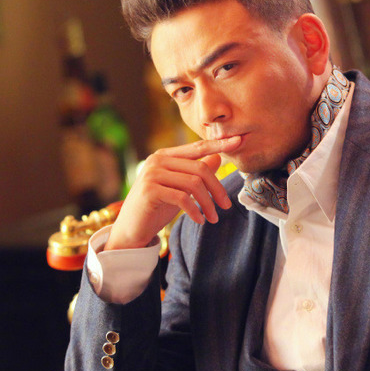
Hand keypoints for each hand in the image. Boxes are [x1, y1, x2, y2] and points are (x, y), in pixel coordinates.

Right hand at [105, 136, 240, 249]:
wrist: (131, 229)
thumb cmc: (157, 207)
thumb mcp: (180, 188)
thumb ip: (196, 172)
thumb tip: (218, 157)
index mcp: (165, 155)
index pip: (198, 147)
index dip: (219, 144)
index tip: (239, 141)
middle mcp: (157, 160)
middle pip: (200, 168)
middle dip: (217, 188)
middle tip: (227, 206)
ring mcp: (152, 174)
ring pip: (193, 183)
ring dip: (208, 203)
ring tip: (213, 218)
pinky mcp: (150, 190)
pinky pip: (182, 198)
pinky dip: (195, 210)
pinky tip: (200, 220)